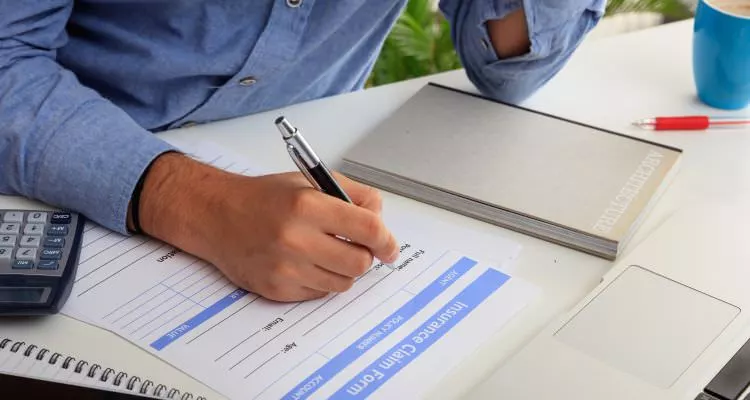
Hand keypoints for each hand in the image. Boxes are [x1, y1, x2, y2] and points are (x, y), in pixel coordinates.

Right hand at [132, 153, 399, 301]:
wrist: (216, 215)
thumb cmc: (263, 197)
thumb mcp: (309, 181)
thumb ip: (351, 194)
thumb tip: (379, 216)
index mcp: (308, 204)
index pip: (368, 229)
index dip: (386, 240)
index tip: (389, 247)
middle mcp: (296, 238)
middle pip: (359, 263)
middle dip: (365, 256)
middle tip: (356, 247)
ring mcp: (285, 267)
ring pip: (342, 283)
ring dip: (343, 270)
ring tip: (327, 252)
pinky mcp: (276, 289)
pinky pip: (318, 293)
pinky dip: (321, 280)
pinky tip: (306, 262)